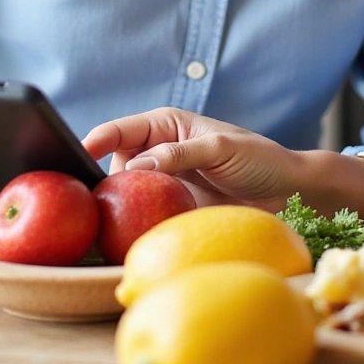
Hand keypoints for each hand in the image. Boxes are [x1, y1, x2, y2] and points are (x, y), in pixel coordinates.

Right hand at [82, 109, 301, 210]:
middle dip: (97, 179)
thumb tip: (135, 168)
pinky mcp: (169, 211)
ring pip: (124, 194)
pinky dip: (132, 226)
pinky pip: (142, 218)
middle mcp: (156, 153)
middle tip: (84, 198)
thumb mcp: (220, 149)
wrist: (287, 194)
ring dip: (114, 207)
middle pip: (113, 164)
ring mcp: (162, 184)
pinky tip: (122, 237)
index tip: (76, 155)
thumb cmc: (259, 159)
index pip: (120, 130)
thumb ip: (179, 154)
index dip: (95, 140)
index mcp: (164, 126)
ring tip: (98, 221)